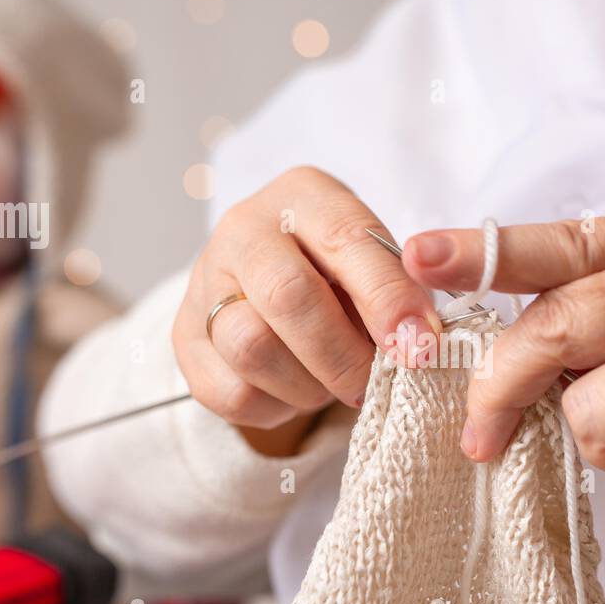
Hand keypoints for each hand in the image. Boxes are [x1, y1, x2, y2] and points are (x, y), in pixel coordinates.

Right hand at [173, 166, 441, 447]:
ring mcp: (204, 282)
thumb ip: (400, 292)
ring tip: (334, 383)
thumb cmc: (345, 277)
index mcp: (304, 196)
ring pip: (252, 348)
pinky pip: (232, 392)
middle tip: (376, 383)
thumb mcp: (380, 266)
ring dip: (308, 384)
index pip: (345, 239)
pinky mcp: (185, 340)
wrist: (278, 293)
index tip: (419, 346)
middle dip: (343, 355)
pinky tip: (297, 391)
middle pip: (287, 295)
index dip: (387, 299)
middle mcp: (244, 228)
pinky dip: (277, 406)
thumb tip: (417, 342)